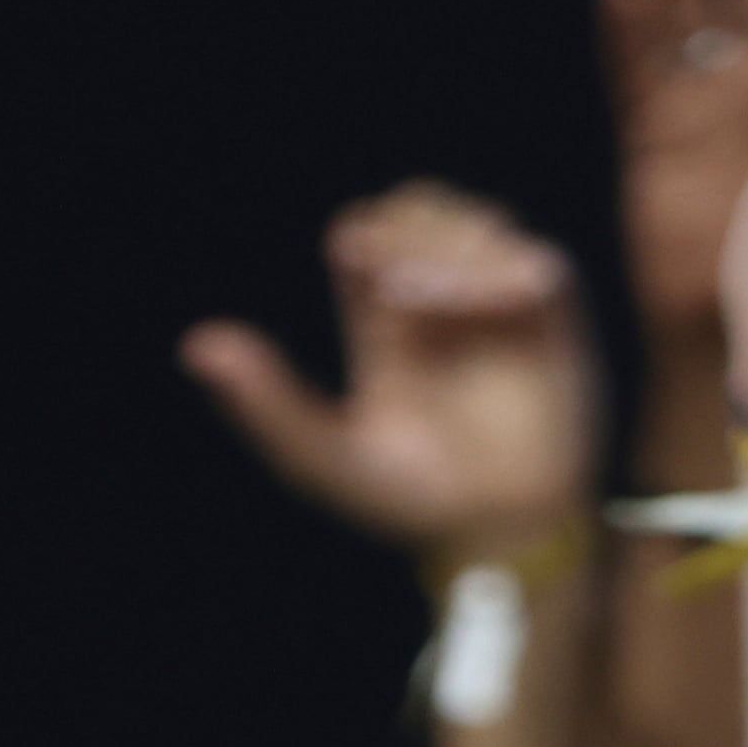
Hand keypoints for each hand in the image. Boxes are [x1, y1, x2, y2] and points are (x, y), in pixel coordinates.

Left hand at [186, 185, 597, 565]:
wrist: (494, 537)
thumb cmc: (409, 501)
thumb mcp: (326, 458)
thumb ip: (267, 406)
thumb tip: (198, 347)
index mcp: (384, 320)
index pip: (370, 232)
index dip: (367, 232)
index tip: (358, 261)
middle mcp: (441, 302)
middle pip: (422, 209)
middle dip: (410, 225)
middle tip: (397, 280)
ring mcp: (498, 309)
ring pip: (480, 223)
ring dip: (454, 244)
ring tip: (430, 296)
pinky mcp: (550, 326)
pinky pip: (539, 267)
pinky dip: (509, 270)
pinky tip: (485, 303)